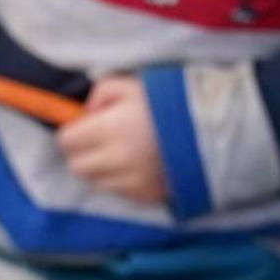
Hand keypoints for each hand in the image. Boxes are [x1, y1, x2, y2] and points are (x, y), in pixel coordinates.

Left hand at [56, 75, 166, 203]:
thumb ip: (102, 92)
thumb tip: (88, 112)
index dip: (72, 133)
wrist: (213, 130)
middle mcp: (117, 161)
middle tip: (98, 142)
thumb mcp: (133, 84)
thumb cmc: (170, 101)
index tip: (82, 128)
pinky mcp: (147, 196)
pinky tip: (137, 166)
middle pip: (77, 167)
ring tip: (120, 153)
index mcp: (110, 129)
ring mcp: (132, 182)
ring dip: (101, 170)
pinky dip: (122, 181)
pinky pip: (120, 193)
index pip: (67, 141)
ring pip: (97, 183)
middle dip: (82, 154)